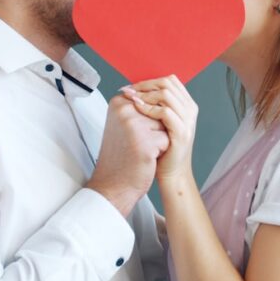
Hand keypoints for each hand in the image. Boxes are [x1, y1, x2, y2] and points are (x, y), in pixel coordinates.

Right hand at [87, 95, 168, 216]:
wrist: (113, 184)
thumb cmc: (121, 155)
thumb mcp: (124, 123)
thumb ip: (139, 107)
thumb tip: (161, 96)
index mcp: (118, 102)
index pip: (151, 101)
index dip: (148, 120)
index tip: (132, 132)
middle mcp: (124, 110)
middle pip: (159, 112)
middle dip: (154, 129)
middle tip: (135, 143)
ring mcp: (134, 125)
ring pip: (164, 125)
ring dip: (158, 139)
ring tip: (139, 150)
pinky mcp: (145, 142)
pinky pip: (166, 140)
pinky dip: (160, 151)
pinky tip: (144, 158)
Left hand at [121, 75, 197, 182]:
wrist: (171, 174)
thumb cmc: (162, 149)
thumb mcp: (159, 123)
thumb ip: (154, 106)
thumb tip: (133, 89)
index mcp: (186, 105)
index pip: (170, 81)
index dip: (149, 81)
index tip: (132, 87)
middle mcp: (190, 110)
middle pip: (168, 84)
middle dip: (145, 85)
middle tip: (129, 91)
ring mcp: (188, 121)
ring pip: (166, 94)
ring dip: (145, 95)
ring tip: (131, 99)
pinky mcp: (181, 133)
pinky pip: (165, 112)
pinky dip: (148, 109)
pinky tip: (137, 111)